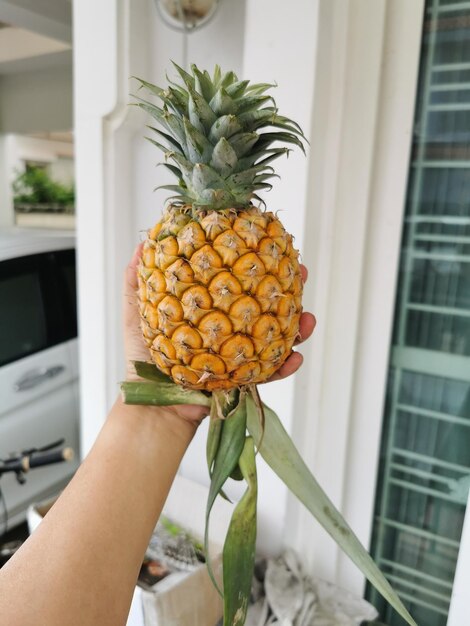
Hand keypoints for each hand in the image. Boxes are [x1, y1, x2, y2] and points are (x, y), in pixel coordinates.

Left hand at [123, 244, 315, 422]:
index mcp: (214, 309)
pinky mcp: (244, 380)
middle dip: (289, 289)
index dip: (258, 264)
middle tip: (302, 275)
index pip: (241, 282)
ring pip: (278, 336)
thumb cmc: (142, 359)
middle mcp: (231, 328)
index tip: (272, 247)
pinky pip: (271, 372)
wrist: (148, 403)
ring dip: (299, 327)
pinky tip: (294, 357)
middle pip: (267, 304)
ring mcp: (241, 354)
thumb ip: (137, 281)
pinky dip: (285, 366)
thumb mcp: (138, 313)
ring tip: (308, 320)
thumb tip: (140, 245)